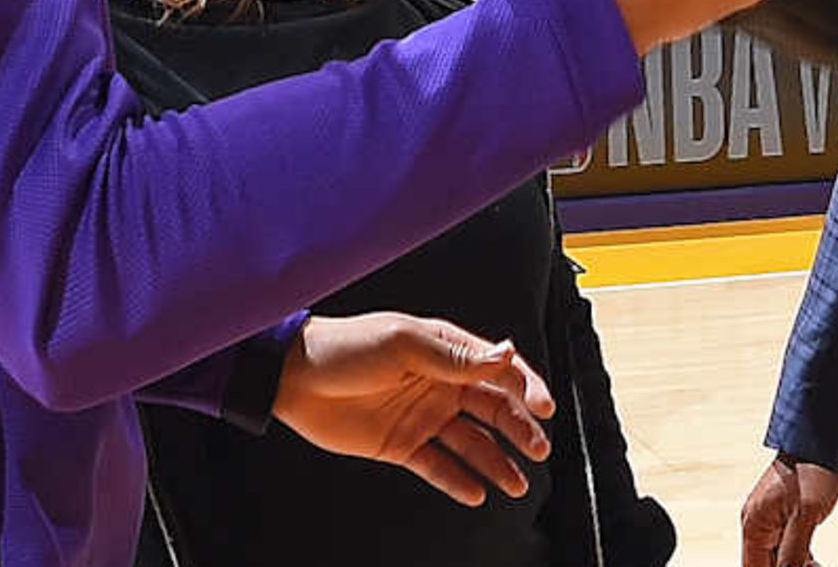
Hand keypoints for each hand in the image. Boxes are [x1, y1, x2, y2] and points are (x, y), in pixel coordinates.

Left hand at [271, 311, 554, 507]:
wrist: (294, 379)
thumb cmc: (346, 347)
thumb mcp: (403, 344)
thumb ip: (455, 357)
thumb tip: (506, 353)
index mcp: (445, 351)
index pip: (497, 370)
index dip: (525, 387)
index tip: (543, 408)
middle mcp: (440, 384)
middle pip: (491, 409)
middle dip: (519, 429)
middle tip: (539, 448)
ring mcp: (422, 416)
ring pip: (471, 442)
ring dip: (496, 461)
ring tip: (517, 484)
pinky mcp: (402, 445)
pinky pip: (437, 466)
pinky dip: (458, 481)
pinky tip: (477, 493)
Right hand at [740, 454, 837, 566]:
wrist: (818, 441)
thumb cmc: (811, 473)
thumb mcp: (805, 516)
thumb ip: (793, 552)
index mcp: (754, 526)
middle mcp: (756, 525)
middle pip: (765, 564)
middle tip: (813, 566)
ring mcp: (768, 520)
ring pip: (777, 557)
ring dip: (795, 566)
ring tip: (816, 564)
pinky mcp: (781, 516)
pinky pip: (785, 545)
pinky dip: (799, 556)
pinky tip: (814, 561)